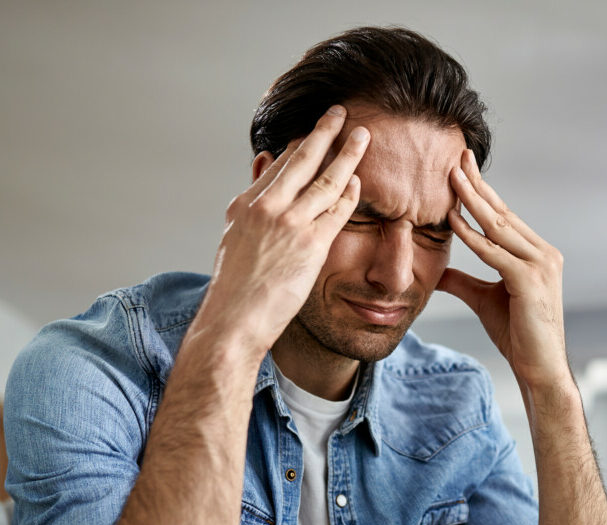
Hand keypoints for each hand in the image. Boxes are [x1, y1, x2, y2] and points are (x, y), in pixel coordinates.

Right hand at [197, 106, 368, 357]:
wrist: (234, 319)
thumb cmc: (236, 287)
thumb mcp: (235, 237)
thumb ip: (253, 201)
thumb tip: (265, 163)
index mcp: (246, 204)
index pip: (279, 165)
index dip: (301, 146)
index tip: (316, 131)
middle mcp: (266, 207)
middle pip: (302, 160)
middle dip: (324, 132)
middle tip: (341, 113)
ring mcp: (289, 224)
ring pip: (325, 179)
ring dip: (347, 154)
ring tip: (363, 136)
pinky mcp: (310, 245)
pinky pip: (337, 211)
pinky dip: (350, 193)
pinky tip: (360, 180)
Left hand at [439, 150, 571, 390]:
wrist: (539, 368)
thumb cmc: (518, 335)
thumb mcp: (484, 300)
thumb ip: (463, 282)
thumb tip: (438, 272)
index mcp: (537, 254)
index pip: (505, 217)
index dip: (482, 193)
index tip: (462, 169)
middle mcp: (544, 254)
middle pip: (503, 213)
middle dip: (478, 185)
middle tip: (457, 157)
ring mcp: (540, 265)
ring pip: (499, 226)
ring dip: (472, 200)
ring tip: (451, 176)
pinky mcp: (529, 280)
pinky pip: (493, 253)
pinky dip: (472, 236)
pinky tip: (452, 220)